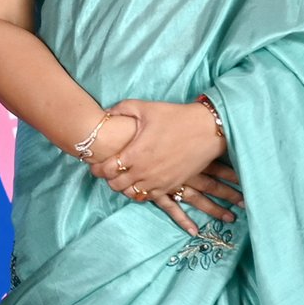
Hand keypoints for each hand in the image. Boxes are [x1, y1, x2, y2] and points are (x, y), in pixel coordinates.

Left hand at [88, 98, 228, 222]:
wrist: (208, 130)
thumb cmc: (176, 117)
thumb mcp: (145, 108)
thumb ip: (120, 109)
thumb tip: (105, 114)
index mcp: (135, 153)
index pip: (106, 170)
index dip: (97, 168)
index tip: (95, 164)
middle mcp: (145, 171)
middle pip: (116, 185)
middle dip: (108, 178)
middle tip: (107, 170)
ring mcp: (159, 181)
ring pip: (131, 193)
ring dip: (123, 186)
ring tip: (122, 176)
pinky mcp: (172, 185)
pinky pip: (149, 196)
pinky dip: (140, 192)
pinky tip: (138, 182)